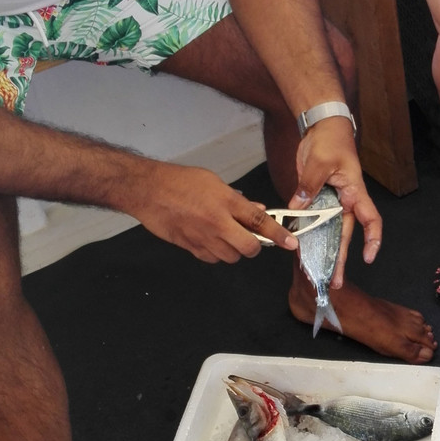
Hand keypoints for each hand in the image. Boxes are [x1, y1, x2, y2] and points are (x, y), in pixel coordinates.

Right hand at [132, 162, 297, 262]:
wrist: (148, 190)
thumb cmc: (179, 181)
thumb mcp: (214, 182)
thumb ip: (237, 200)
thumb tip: (257, 209)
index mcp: (226, 202)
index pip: (259, 221)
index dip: (278, 234)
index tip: (291, 243)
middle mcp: (217, 222)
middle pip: (248, 247)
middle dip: (253, 246)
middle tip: (250, 238)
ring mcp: (203, 237)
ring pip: (230, 257)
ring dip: (233, 250)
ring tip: (224, 235)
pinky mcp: (190, 247)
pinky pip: (212, 259)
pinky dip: (215, 254)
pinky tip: (209, 240)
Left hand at [289, 116, 381, 285]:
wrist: (322, 126)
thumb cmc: (330, 140)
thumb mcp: (318, 161)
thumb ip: (309, 186)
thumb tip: (297, 207)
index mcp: (354, 192)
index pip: (371, 219)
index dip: (372, 240)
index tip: (369, 258)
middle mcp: (346, 201)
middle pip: (345, 235)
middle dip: (340, 259)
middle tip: (335, 281)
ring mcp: (331, 202)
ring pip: (329, 232)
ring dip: (324, 252)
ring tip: (317, 273)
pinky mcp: (317, 199)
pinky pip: (314, 221)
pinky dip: (308, 235)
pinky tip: (301, 250)